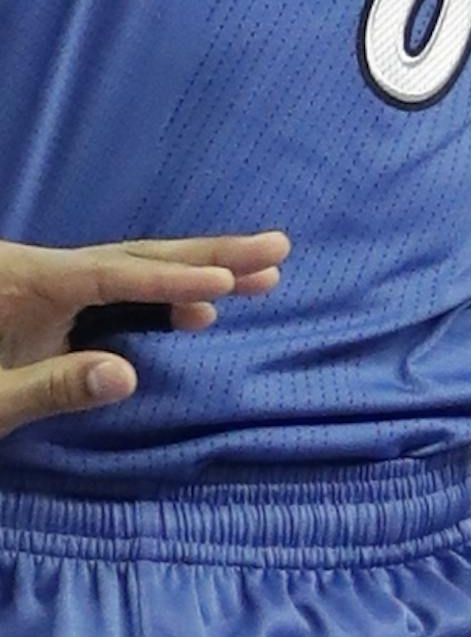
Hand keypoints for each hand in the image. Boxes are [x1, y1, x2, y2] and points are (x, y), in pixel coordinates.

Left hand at [0, 229, 288, 433]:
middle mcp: (43, 273)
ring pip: (134, 269)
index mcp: (25, 283)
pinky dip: (163, 296)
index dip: (171, 279)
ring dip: (197, 272)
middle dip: (210, 255)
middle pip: (137, 256)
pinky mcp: (47, 308)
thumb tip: (129, 375)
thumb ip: (52, 386)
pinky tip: (200, 310)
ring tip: (265, 273)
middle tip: (279, 250)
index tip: (226, 283)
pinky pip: (116, 293)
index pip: (113, 274)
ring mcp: (47, 288)